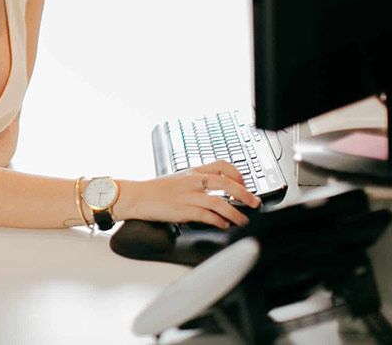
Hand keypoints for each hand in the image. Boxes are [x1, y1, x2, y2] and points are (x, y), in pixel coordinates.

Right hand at [124, 161, 260, 228]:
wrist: (137, 196)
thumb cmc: (155, 190)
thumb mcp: (178, 178)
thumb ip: (195, 182)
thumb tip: (215, 191)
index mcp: (192, 171)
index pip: (221, 166)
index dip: (237, 174)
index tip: (245, 183)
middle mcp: (193, 181)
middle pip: (226, 183)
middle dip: (245, 194)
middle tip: (254, 203)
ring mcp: (188, 195)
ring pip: (220, 202)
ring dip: (235, 213)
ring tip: (243, 221)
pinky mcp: (183, 210)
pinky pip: (207, 216)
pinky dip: (219, 221)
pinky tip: (224, 225)